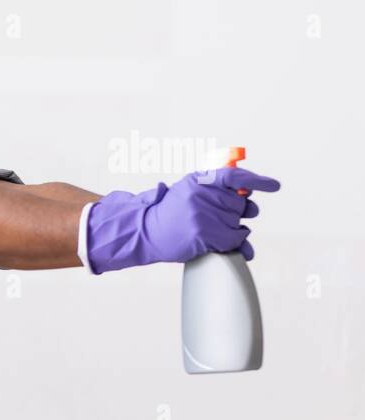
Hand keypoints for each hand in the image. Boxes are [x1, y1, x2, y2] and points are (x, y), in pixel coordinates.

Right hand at [86, 166, 279, 273]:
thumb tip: (248, 191)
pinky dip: (234, 243)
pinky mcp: (203, 234)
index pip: (234, 176)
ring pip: (239, 223)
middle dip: (239, 211)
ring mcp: (203, 214)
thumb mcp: (187, 190)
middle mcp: (202, 194)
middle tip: (222, 216)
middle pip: (241, 202)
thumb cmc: (169, 214)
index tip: (274, 186)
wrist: (144, 233)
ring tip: (213, 230)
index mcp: (199, 180)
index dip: (257, 180)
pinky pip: (234, 239)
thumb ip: (215, 187)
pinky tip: (219, 241)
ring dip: (234, 229)